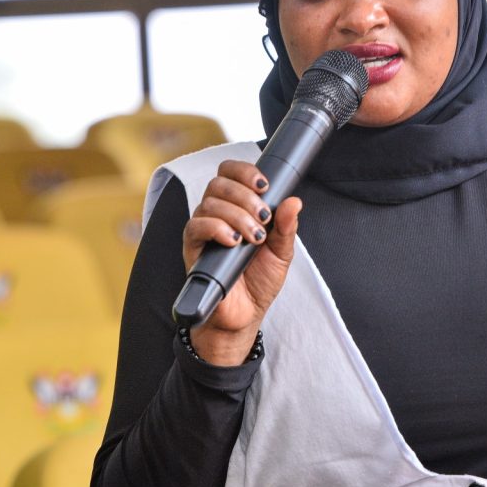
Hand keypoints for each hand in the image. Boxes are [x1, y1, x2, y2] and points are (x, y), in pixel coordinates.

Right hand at [182, 160, 301, 365]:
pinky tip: (233, 241)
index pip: (230, 172)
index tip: (265, 186)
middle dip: (245, 197)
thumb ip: (286, 226)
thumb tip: (294, 201)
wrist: (244, 315)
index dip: (245, 171)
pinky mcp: (192, 249)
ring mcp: (203, 231)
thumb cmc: (259, 281)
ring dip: (237, 216)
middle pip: (219, 183)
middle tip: (263, 219)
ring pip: (209, 203)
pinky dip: (216, 228)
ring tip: (254, 237)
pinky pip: (195, 226)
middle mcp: (216, 214)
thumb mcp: (281, 252)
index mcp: (236, 207)